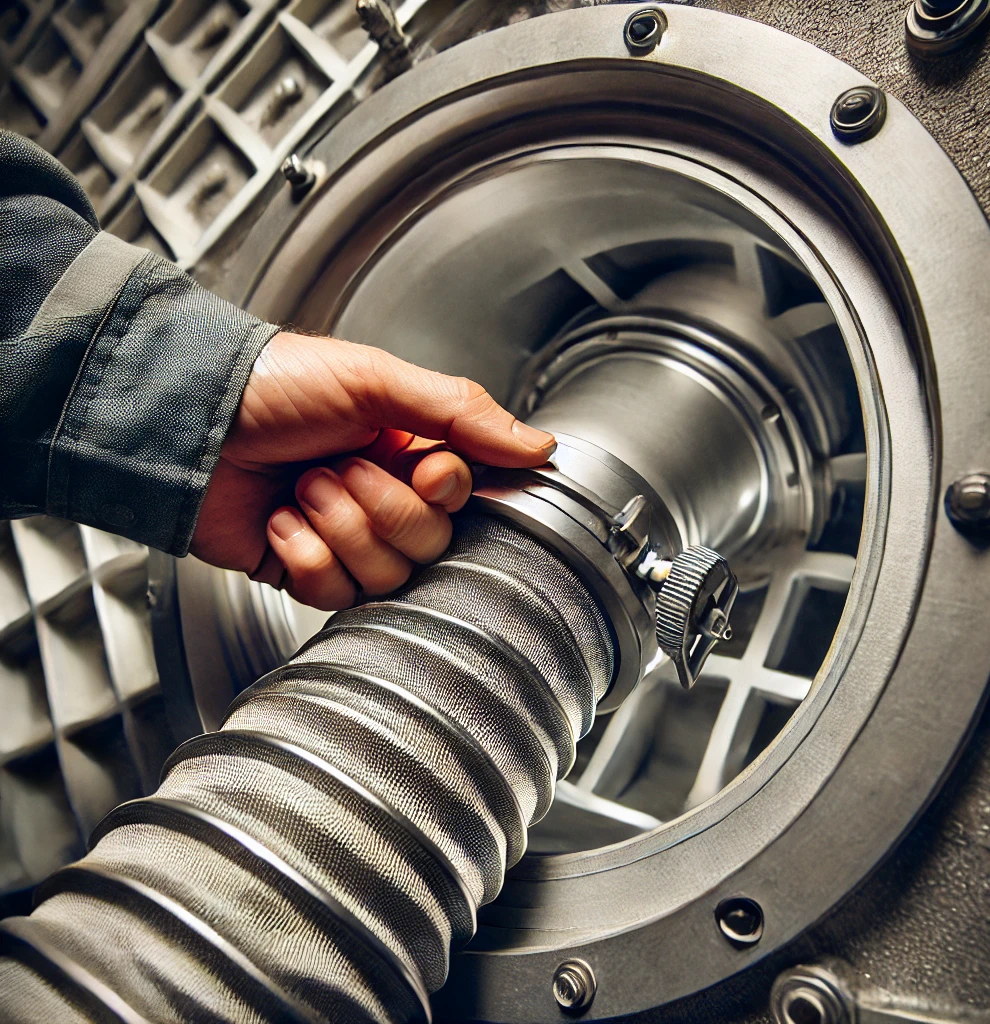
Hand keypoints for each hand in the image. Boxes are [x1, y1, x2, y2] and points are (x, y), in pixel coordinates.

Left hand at [192, 331, 555, 609]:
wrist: (187, 422)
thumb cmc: (274, 386)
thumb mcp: (376, 380)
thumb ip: (462, 413)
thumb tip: (539, 446)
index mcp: (408, 448)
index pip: (462, 498)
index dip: (441, 491)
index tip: (417, 463)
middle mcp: (382, 495)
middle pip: (427, 544)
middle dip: (377, 507)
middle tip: (336, 468)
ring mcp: (343, 537)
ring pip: (384, 574)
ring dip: (336, 528)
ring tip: (302, 489)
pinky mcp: (304, 571)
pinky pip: (332, 594)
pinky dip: (303, 556)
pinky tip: (281, 521)